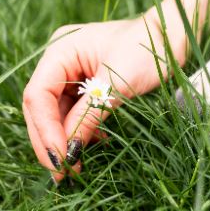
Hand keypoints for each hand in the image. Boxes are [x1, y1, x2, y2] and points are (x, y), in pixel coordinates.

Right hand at [22, 10, 185, 181]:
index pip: (37, 96)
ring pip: (57, 114)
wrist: (172, 36)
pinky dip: (81, 132)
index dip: (44, 130)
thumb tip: (68, 152)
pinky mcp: (87, 85)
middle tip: (63, 174)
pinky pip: (74, 113)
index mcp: (60, 51)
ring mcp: (72, 73)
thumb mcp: (117, 86)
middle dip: (51, 141)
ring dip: (66, 140)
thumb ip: (88, 117)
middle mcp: (60, 61)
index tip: (60, 159)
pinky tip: (94, 145)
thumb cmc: (147, 51)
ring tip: (77, 167)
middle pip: (41, 107)